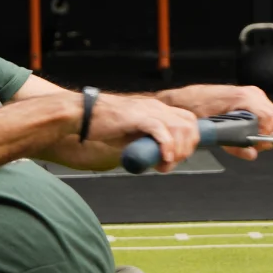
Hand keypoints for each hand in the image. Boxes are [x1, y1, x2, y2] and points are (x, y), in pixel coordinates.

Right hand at [82, 94, 200, 172]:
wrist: (82, 115)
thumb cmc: (103, 126)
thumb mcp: (132, 136)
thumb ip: (146, 143)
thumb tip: (159, 160)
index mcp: (156, 109)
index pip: (188, 121)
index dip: (189, 140)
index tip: (178, 157)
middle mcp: (156, 107)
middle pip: (189, 125)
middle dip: (187, 147)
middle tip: (171, 163)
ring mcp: (148, 110)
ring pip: (179, 128)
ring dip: (178, 150)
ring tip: (165, 164)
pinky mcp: (137, 117)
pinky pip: (161, 130)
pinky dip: (167, 146)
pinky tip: (164, 158)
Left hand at [158, 84, 272, 160]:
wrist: (183, 100)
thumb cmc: (194, 108)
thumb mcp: (214, 130)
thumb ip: (235, 144)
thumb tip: (251, 153)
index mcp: (245, 97)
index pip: (271, 119)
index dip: (267, 137)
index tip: (258, 146)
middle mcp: (252, 94)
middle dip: (269, 136)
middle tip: (255, 146)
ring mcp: (252, 95)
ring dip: (266, 132)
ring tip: (250, 141)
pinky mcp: (250, 100)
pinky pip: (266, 115)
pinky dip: (261, 127)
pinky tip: (247, 133)